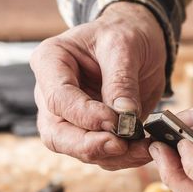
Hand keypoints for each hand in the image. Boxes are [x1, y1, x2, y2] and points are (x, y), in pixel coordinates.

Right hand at [30, 2, 165, 169]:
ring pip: (75, 149)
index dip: (86, 115)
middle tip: (120, 146)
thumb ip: (121, 81)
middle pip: (56, 134)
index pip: (58, 98)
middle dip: (88, 146)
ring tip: (142, 149)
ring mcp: (66, 116)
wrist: (138, 40)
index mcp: (50, 62)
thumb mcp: (124, 46)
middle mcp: (50, 93)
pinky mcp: (87, 132)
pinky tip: (143, 150)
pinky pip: (98, 154)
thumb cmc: (124, 33)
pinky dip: (121, 158)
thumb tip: (123, 117)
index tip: (116, 120)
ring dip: (109, 156)